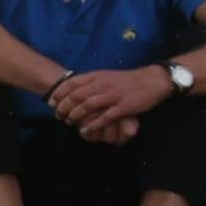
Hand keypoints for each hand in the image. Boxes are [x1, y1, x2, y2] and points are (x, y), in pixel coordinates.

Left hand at [44, 62, 159, 132]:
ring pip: (87, 107)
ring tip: (70, 123)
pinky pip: (103, 118)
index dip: (59, 94)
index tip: (52, 103)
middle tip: (59, 116)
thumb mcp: (107, 75)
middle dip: (64, 108)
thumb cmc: (128, 80)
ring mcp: (113, 96)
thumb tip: (74, 89)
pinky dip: (92, 125)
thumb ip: (92, 81)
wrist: (153, 80)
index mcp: (98, 76)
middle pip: (76, 97)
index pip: (72, 83)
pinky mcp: (123, 107)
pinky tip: (86, 130)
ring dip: (75, 116)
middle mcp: (103, 85)